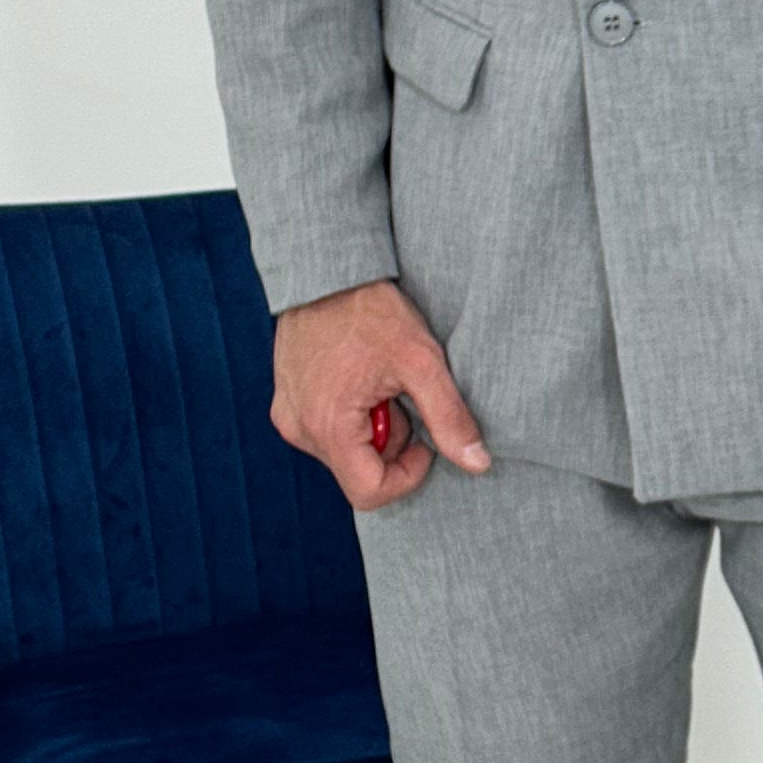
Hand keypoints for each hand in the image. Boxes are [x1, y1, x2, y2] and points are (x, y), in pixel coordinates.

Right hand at [271, 279, 489, 510]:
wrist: (325, 270)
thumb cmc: (369, 310)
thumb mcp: (421, 361)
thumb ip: (449, 417)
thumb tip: (477, 462)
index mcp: (328, 426)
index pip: (369, 492)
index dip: (407, 476)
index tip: (424, 441)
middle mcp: (299, 428)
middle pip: (358, 471)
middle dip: (391, 443)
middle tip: (401, 397)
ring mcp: (288, 415)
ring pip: (345, 452)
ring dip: (373, 429)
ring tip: (380, 383)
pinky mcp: (285, 401)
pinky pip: (326, 430)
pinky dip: (352, 416)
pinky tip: (361, 379)